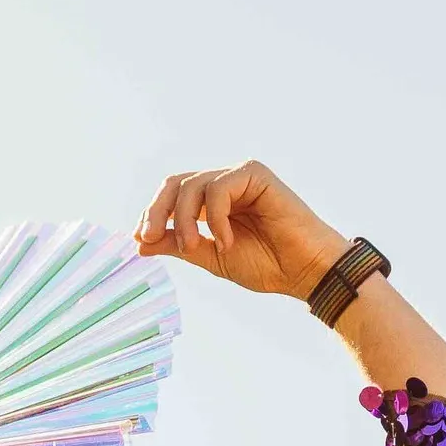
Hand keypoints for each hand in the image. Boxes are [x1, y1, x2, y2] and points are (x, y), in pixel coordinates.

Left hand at [135, 161, 352, 301]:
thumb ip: (179, 246)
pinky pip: (218, 188)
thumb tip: (141, 242)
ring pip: (192, 185)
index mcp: (212, 203)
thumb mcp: (212, 257)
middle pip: (175, 183)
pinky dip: (215, 217)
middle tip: (150, 236)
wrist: (305, 272)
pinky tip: (227, 241)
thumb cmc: (267, 266)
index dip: (152, 214)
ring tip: (197, 248)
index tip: (141, 239)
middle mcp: (224, 185)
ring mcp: (239, 177)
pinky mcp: (254, 173)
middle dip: (157, 210)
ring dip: (186, 220)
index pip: (171, 197)